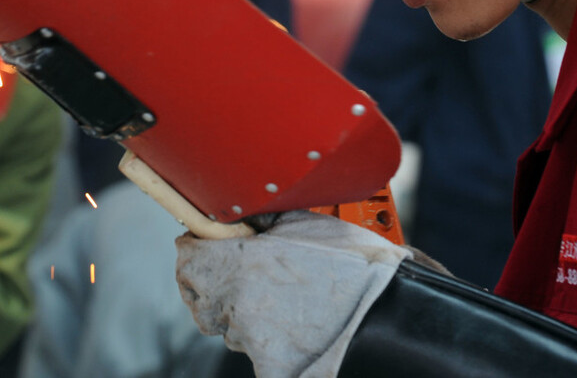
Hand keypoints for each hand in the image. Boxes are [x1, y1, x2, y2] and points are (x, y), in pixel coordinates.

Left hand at [175, 210, 413, 377]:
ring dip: (245, 314)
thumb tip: (237, 214)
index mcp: (238, 261)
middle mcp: (237, 302)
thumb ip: (259, 218)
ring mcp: (251, 338)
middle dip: (218, 284)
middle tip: (249, 275)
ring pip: (229, 326)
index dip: (197, 250)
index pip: (187, 258)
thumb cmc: (351, 263)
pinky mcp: (270, 367)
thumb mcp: (301, 221)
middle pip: (202, 296)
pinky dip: (269, 347)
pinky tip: (294, 329)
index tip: (209, 246)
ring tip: (285, 301)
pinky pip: (256, 357)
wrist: (389, 309)